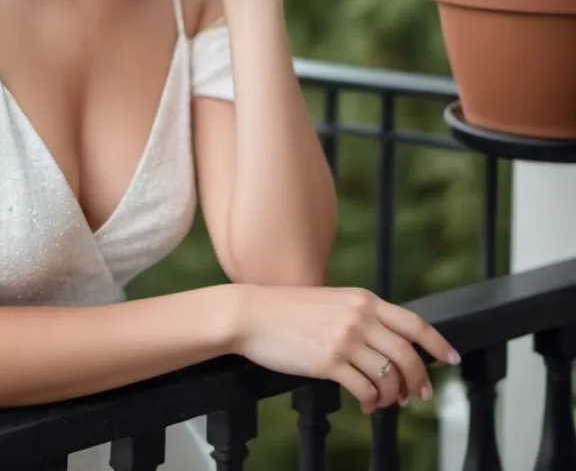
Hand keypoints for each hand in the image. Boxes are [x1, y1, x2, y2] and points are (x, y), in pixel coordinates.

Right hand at [233, 284, 459, 413]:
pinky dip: (371, 401)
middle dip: (419, 379)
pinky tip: (365, 404)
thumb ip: (359, 315)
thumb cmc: (286, 310)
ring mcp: (344, 339)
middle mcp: (359, 316)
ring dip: (394, 395)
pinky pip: (365, 388)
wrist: (251, 314)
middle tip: (420, 395)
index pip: (414, 323)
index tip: (451, 359)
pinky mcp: (328, 361)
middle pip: (408, 354)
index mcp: (362, 299)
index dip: (438, 344)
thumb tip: (387, 343)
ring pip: (390, 375)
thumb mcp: (330, 302)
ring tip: (386, 401)